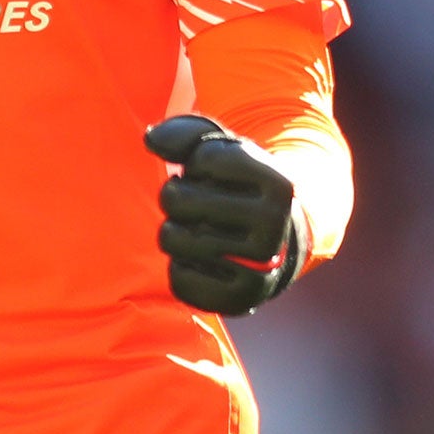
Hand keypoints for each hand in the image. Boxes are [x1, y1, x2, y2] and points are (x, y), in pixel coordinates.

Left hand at [144, 114, 304, 316]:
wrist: (282, 241)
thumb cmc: (241, 186)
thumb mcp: (226, 150)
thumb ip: (185, 134)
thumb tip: (151, 142)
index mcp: (279, 183)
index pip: (203, 159)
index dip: (199, 164)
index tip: (221, 177)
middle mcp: (274, 226)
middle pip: (177, 199)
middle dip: (176, 196)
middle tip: (200, 205)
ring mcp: (260, 268)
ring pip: (172, 238)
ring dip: (174, 230)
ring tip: (200, 230)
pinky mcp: (241, 300)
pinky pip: (178, 279)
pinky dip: (181, 267)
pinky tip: (204, 261)